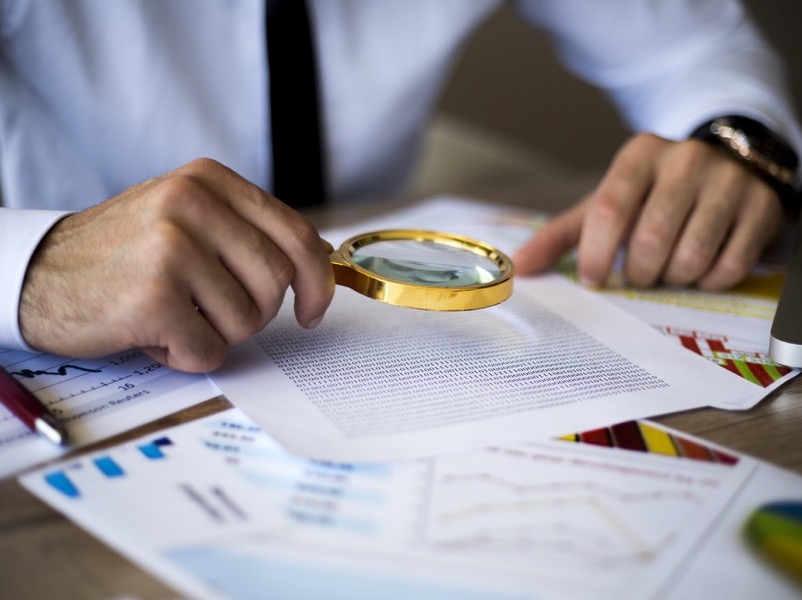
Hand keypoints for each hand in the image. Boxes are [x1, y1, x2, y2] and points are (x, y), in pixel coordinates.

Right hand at [19, 158, 334, 372]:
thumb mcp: (185, 217)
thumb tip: (316, 257)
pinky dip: (186, 355)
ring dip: (215, 334)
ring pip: (247, 320)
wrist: (37, 275)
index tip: (313, 311)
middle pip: (276, 282)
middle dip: (255, 313)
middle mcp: (192, 203)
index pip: (296, 234)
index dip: (317, 280)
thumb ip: (244, 230)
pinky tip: (153, 335)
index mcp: (209, 181)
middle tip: (214, 314)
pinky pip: (209, 350)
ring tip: (173, 316)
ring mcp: (173, 247)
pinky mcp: (154, 295)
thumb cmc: (123, 254)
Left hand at [513, 133, 783, 289]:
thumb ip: (561, 235)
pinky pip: (730, 266)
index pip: (610, 210)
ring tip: (667, 270)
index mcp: (639, 154)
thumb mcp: (605, 203)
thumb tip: (520, 267)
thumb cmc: (651, 194)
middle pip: (652, 238)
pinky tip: (699, 270)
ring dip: (673, 278)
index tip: (595, 278)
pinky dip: (708, 282)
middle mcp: (686, 160)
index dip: (598, 254)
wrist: (725, 165)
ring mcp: (729, 181)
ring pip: (692, 255)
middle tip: (637, 276)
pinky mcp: (762, 206)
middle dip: (639, 272)